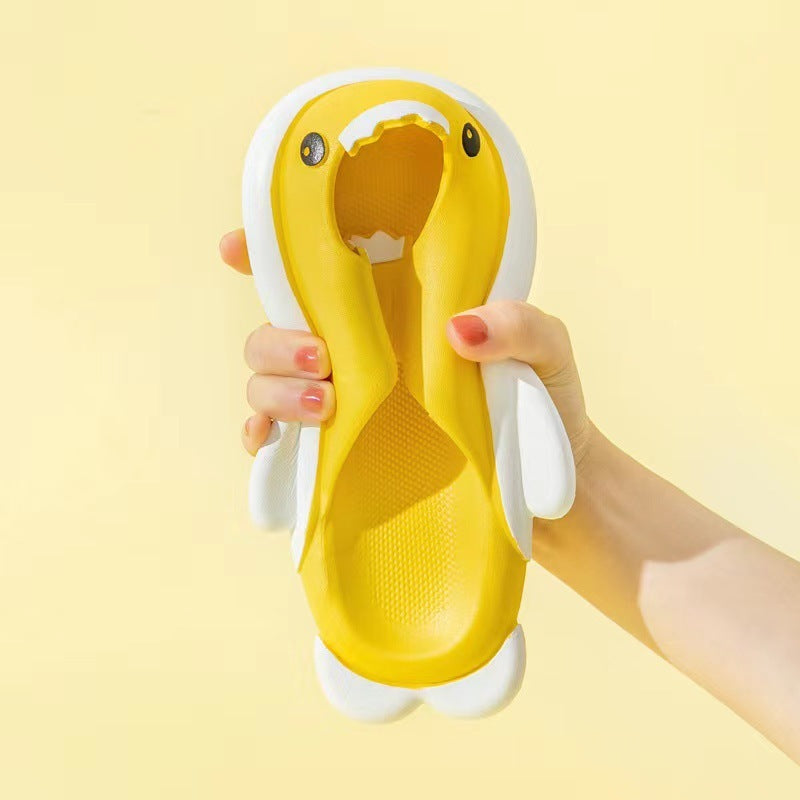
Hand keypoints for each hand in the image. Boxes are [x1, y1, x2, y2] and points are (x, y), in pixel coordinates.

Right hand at [220, 227, 593, 465]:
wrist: (546, 485)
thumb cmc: (544, 402)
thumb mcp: (546, 350)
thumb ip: (517, 326)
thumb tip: (454, 329)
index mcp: (395, 306)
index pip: (321, 270)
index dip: (268, 252)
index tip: (236, 247)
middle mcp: (357, 350)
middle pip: (276, 326)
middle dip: (277, 337)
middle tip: (322, 356)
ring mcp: (342, 403)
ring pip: (265, 380)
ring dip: (277, 389)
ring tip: (326, 405)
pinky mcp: (338, 454)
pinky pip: (273, 443)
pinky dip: (260, 439)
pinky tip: (277, 443)